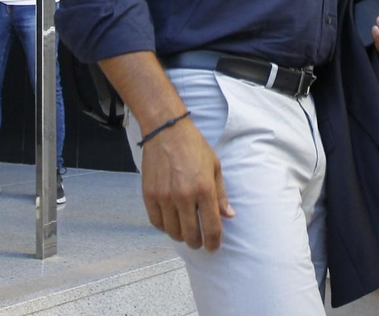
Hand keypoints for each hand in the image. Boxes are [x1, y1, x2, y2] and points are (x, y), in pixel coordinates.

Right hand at [139, 116, 234, 251]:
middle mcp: (184, 196)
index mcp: (204, 190)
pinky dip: (164, 227)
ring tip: (185, 232)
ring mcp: (165, 197)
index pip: (211, 228)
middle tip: (199, 241)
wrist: (166, 131)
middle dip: (197, 243)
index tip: (213, 247)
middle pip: (191, 235)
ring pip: (173, 232)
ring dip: (180, 236)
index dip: (214, 243)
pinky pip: (157, 223)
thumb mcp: (215, 167)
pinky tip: (170, 222)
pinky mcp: (149, 196)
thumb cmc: (194, 147)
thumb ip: (221, 194)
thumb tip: (229, 216)